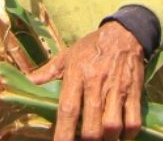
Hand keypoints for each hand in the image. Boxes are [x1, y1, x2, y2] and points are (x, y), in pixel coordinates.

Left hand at [28, 22, 144, 140]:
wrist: (124, 33)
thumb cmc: (92, 46)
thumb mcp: (67, 55)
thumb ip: (48, 71)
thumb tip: (28, 82)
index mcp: (77, 74)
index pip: (68, 110)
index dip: (63, 134)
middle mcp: (96, 83)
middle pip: (91, 126)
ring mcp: (117, 89)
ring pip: (112, 127)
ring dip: (107, 139)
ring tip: (102, 139)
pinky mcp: (134, 92)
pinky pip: (133, 121)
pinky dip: (128, 134)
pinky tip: (120, 134)